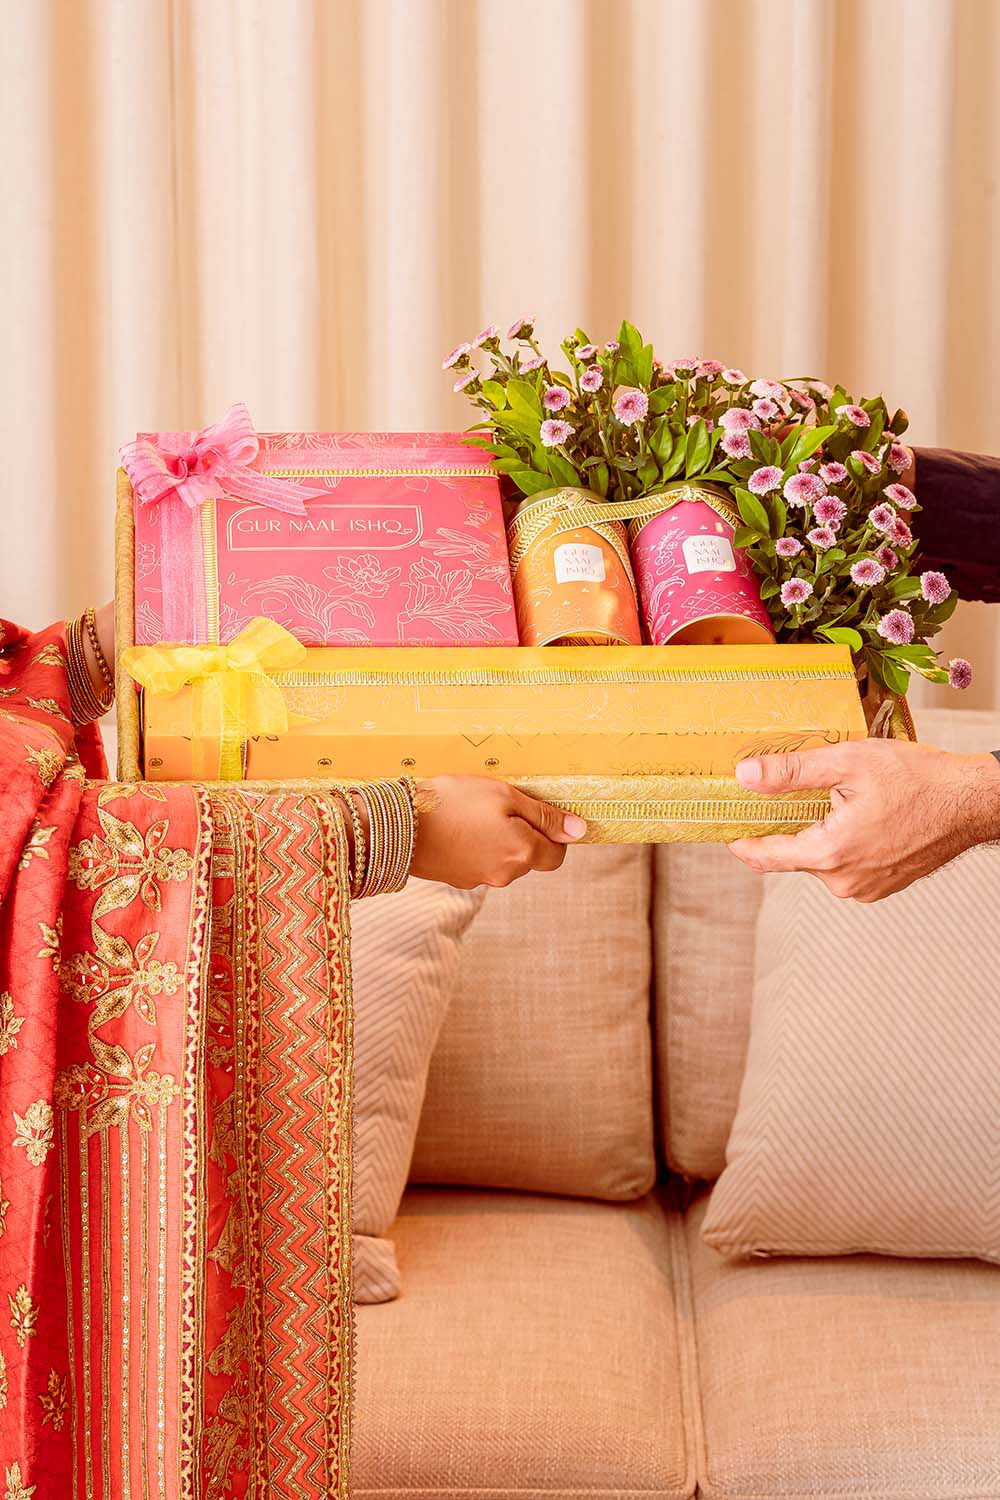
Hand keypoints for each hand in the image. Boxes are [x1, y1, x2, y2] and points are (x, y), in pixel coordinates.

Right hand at [410, 776, 586, 888]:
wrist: (398, 826)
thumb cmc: (454, 803)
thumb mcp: (505, 796)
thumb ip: (544, 816)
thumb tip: (579, 830)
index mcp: (522, 853)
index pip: (557, 855)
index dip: (553, 833)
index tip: (534, 812)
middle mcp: (505, 874)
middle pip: (530, 857)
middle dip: (523, 834)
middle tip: (498, 805)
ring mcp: (480, 879)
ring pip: (503, 859)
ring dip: (497, 839)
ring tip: (472, 813)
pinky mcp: (458, 879)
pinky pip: (479, 862)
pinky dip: (475, 846)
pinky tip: (457, 826)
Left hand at [727, 739, 999, 900]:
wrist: (970, 801)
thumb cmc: (919, 780)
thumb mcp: (847, 762)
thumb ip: (791, 772)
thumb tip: (746, 776)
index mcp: (831, 854)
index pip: (766, 856)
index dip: (741, 842)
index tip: (724, 831)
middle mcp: (844, 881)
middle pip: (794, 854)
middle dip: (790, 826)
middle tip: (793, 794)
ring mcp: (864, 889)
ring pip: (821, 859)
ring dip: (821, 833)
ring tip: (841, 801)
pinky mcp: (880, 887)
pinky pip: (845, 865)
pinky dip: (843, 843)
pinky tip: (860, 817)